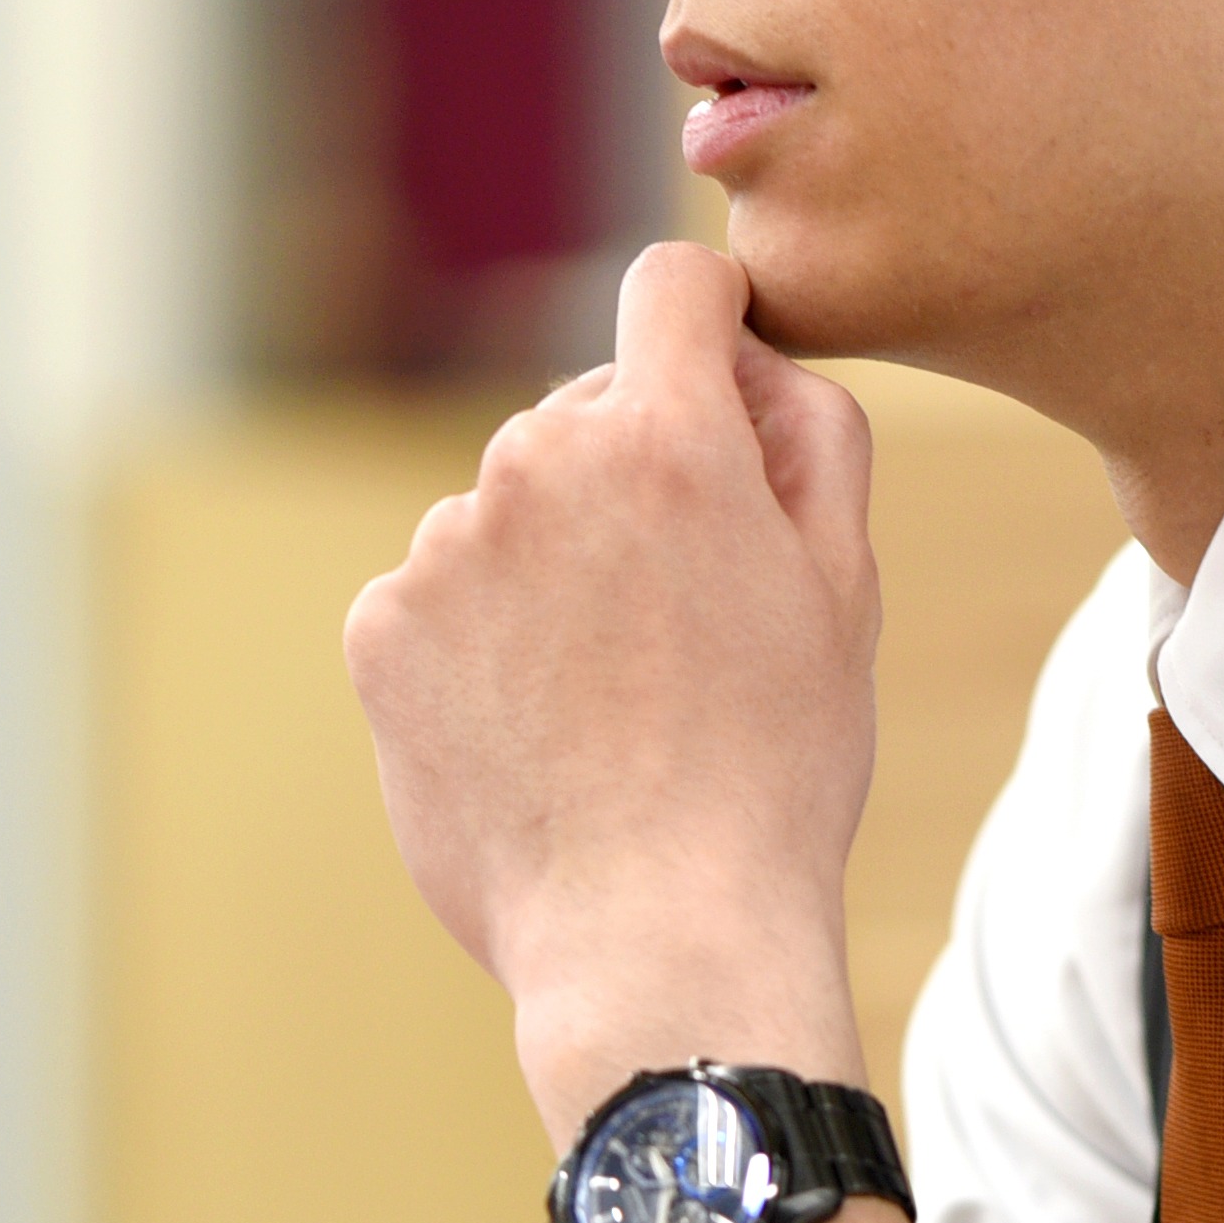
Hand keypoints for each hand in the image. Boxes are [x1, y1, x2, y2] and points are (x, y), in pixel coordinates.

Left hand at [345, 240, 880, 1136]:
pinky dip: (481, 644)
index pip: (672, 286)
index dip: (706, 326)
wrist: (655, 936)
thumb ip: (810, 427)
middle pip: (586, 416)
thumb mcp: (845, 585)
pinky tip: (536, 731)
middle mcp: (535, 462)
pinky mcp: (378, 628)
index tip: (716, 389)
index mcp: (666, 438)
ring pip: (510, 514)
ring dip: (552, 569)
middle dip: (634, 482)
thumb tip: (745, 353)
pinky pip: (441, 596)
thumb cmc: (775, 767)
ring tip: (609, 701)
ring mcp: (442, 546)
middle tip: (686, 623)